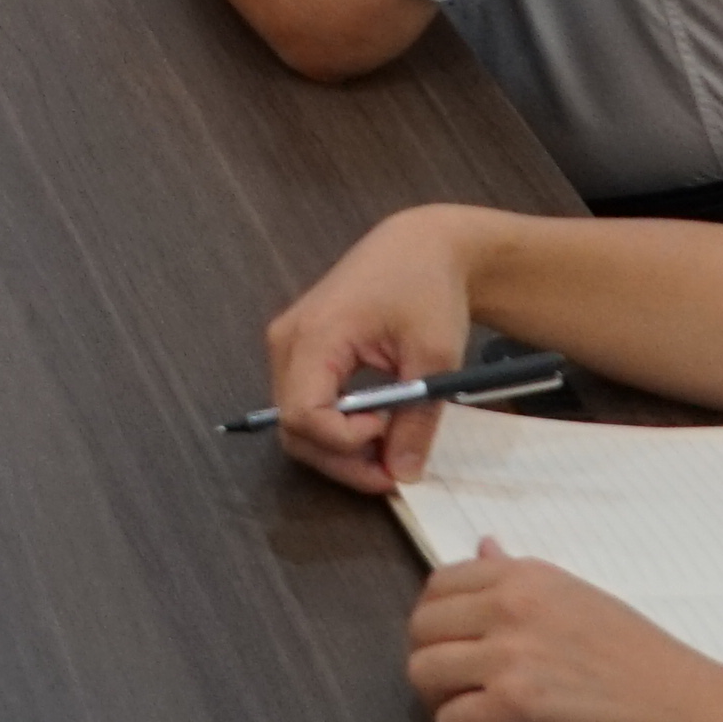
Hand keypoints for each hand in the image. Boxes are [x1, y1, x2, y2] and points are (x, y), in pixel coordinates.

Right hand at [260, 206, 496, 493]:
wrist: (420, 247)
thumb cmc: (427, 290)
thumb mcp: (434, 358)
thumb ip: (416, 420)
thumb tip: (403, 474)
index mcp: (314, 336)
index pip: (304, 415)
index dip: (345, 442)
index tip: (390, 430)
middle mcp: (287, 343)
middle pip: (293, 426)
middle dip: (341, 459)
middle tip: (393, 468)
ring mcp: (288, 346)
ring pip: (295, 423)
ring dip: (338, 449)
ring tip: (387, 446)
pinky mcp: (300, 351)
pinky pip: (304, 404)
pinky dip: (335, 429)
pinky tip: (373, 426)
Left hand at [407, 545, 722, 721]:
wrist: (700, 719)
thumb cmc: (652, 673)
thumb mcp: (582, 606)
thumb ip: (523, 583)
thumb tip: (484, 545)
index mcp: (528, 577)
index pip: (438, 585)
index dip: (443, 629)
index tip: (471, 659)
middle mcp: (513, 604)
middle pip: (419, 630)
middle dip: (442, 670)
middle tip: (483, 698)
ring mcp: (511, 651)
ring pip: (423, 675)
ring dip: (454, 708)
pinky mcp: (515, 702)